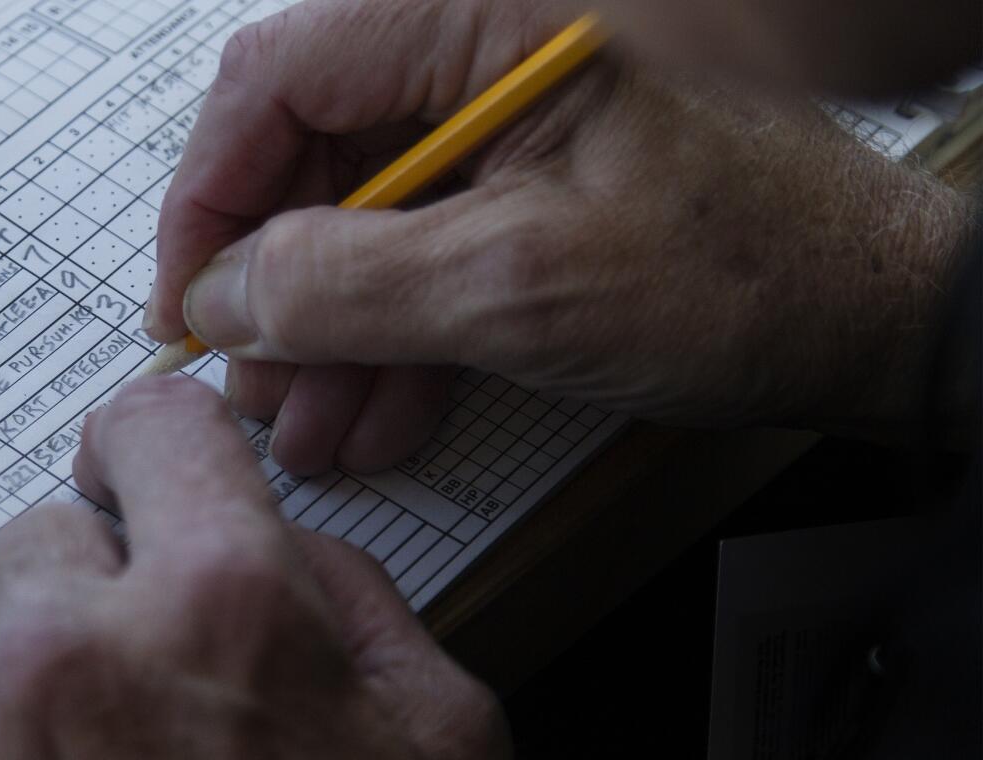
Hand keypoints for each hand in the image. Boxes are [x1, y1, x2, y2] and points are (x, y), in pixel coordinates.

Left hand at [0, 377, 511, 759]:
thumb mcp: (445, 738)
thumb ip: (357, 596)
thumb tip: (272, 541)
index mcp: (225, 605)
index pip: (152, 423)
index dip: (163, 451)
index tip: (153, 481)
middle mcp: (69, 657)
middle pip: (33, 529)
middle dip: (85, 588)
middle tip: (136, 682)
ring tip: (44, 755)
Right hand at [150, 0, 970, 465]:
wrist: (865, 319)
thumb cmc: (743, 270)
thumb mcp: (521, 286)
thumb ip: (349, 285)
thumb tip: (224, 296)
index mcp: (486, 18)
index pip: (282, 79)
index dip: (211, 194)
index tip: (187, 296)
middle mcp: (486, 57)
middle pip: (318, 158)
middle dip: (278, 285)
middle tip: (254, 381)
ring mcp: (508, 131)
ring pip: (368, 222)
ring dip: (333, 330)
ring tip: (312, 425)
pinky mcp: (529, 194)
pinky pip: (429, 257)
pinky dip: (399, 338)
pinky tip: (379, 413)